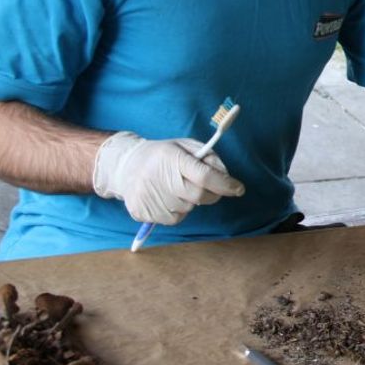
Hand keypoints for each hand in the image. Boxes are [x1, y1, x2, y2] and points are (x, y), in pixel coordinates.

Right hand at [92, 131, 244, 223]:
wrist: (125, 166)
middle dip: (212, 193)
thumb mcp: (185, 146)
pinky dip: (177, 210)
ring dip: (190, 200)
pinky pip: (174, 219)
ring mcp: (150, 198)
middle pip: (200, 196)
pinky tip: (165, 196)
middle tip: (208, 186)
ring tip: (174, 186)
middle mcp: (160, 179)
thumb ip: (209, 157)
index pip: (204, 176)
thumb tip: (226, 177)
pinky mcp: (143, 212)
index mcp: (171, 158)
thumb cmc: (162, 155)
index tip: (239, 188)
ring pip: (188, 209)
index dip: (225, 184)